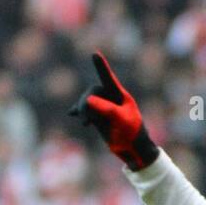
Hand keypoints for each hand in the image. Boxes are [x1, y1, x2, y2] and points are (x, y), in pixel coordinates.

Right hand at [69, 52, 158, 171]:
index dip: (101, 67)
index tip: (95, 54)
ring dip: (82, 110)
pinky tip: (71, 114)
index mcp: (120, 95)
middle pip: (92, 91)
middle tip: (86, 119)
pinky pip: (84, 110)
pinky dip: (78, 112)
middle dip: (86, 102)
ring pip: (86, 101)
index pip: (108, 78)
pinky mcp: (98, 117)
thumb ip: (106, 109)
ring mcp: (103, 107)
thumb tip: (87, 100)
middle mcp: (110, 98)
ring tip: (85, 123)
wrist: (134, 150)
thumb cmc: (132, 134)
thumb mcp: (122, 121)